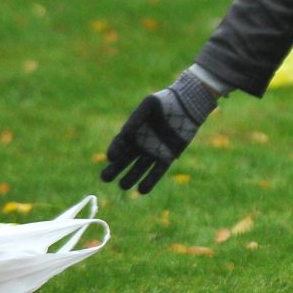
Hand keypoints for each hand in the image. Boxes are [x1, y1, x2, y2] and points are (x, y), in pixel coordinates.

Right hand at [101, 70, 218, 193]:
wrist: (187, 105)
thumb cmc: (165, 102)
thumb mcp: (148, 106)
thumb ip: (136, 119)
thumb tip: (124, 134)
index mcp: (132, 132)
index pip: (119, 144)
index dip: (114, 151)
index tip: (111, 157)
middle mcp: (140, 144)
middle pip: (124, 160)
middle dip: (114, 170)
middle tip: (105, 178)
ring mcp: (153, 151)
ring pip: (138, 169)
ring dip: (130, 178)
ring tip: (123, 185)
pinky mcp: (167, 156)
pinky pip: (157, 171)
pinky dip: (150, 180)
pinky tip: (142, 189)